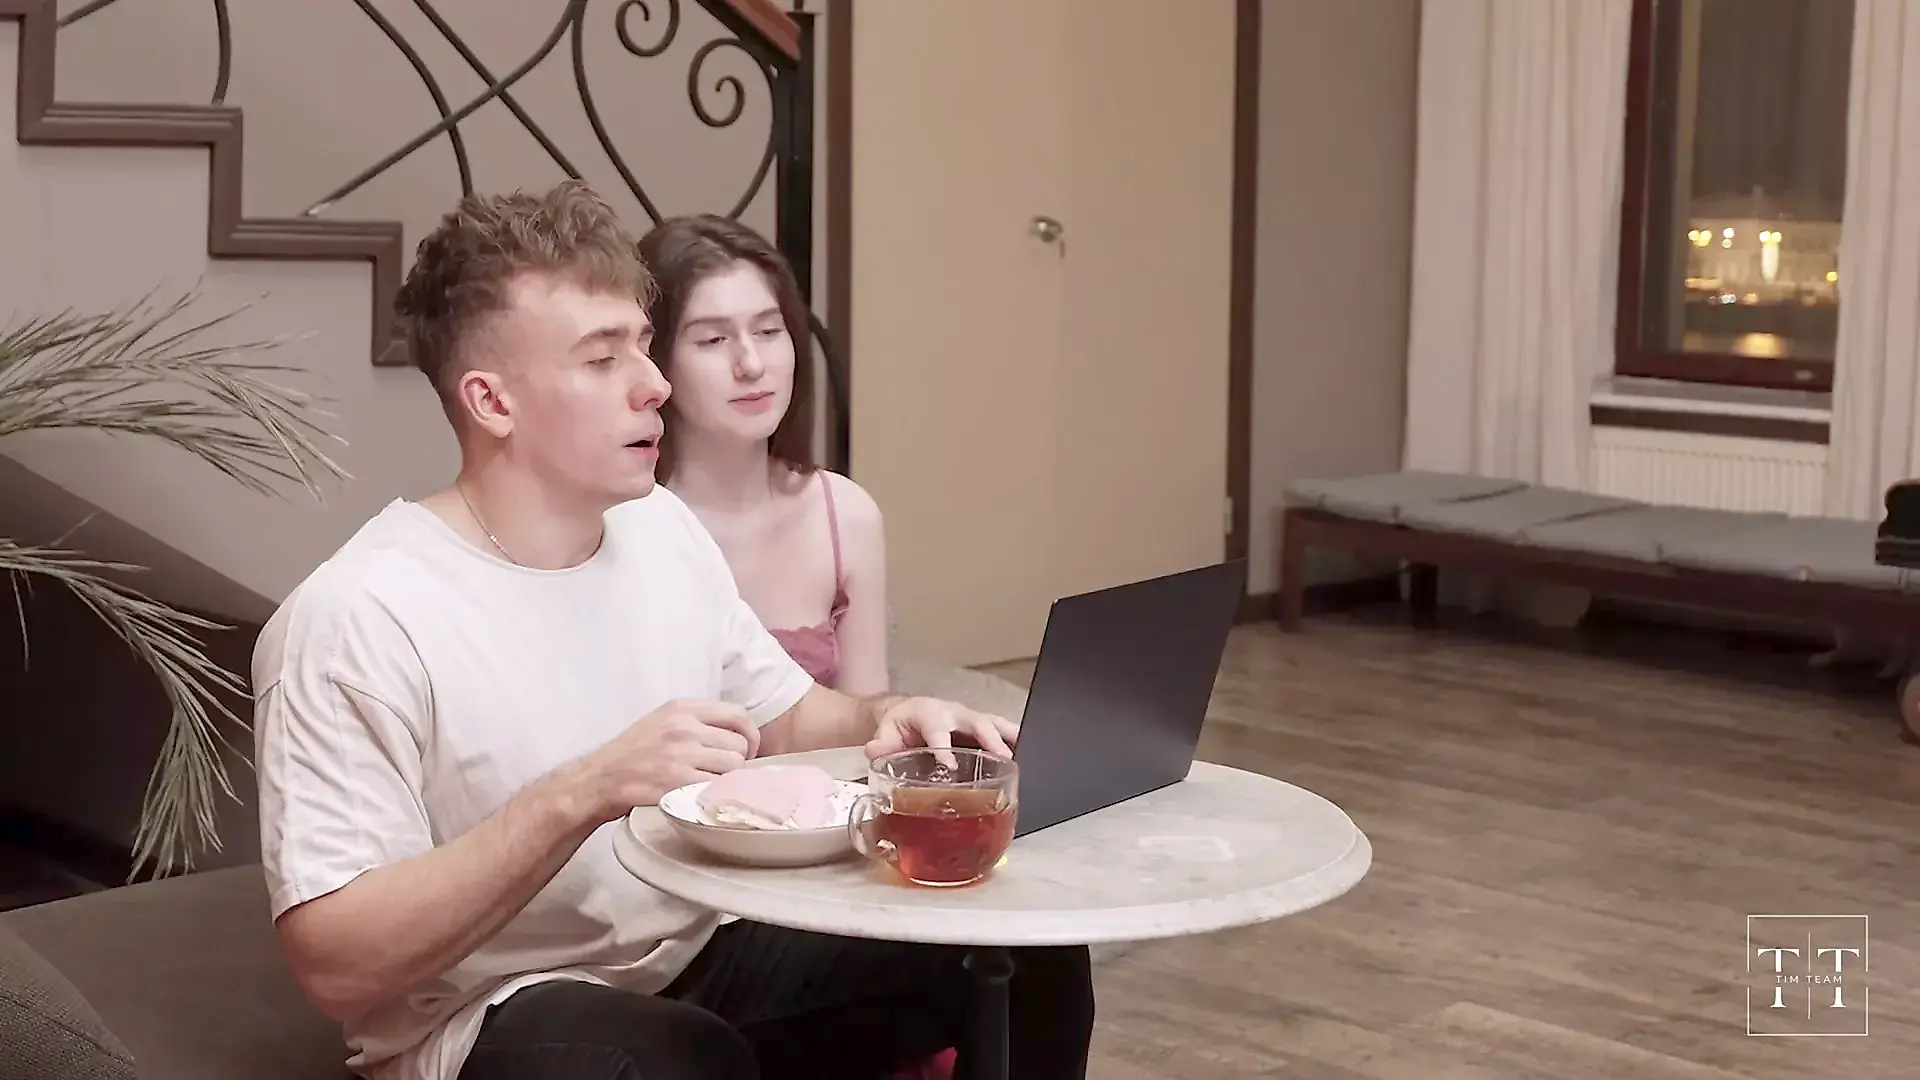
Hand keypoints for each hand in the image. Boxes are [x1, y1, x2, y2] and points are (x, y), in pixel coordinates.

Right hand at [578, 699, 759, 817]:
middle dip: (738, 761)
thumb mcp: (663, 721)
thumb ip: (697, 721)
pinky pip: (717, 787)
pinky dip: (715, 794)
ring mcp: (681, 754)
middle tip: (725, 773)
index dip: (750, 735)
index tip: (746, 750)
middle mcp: (684, 727)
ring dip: (728, 780)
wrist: (600, 778)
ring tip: (711, 784)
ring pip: (733, 767)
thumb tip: (737, 734)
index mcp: (683, 708)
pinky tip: (703, 794)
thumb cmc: (633, 752)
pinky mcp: (677, 781)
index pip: (737, 714)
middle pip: (739, 744)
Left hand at [864, 695, 1017, 759]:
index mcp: (929, 714)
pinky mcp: (978, 727)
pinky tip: (1027, 755)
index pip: (938, 730)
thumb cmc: (899, 724)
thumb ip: (881, 743)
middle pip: (976, 722)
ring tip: (1027, 751)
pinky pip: (999, 731)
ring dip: (1009, 737)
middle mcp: (953, 713)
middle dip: (990, 739)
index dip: (944, 746)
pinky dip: (1013, 741)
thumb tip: (874, 750)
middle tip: (1003, 758)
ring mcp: (969, 719)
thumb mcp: (885, 731)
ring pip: (993, 723)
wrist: (907, 712)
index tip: (949, 764)